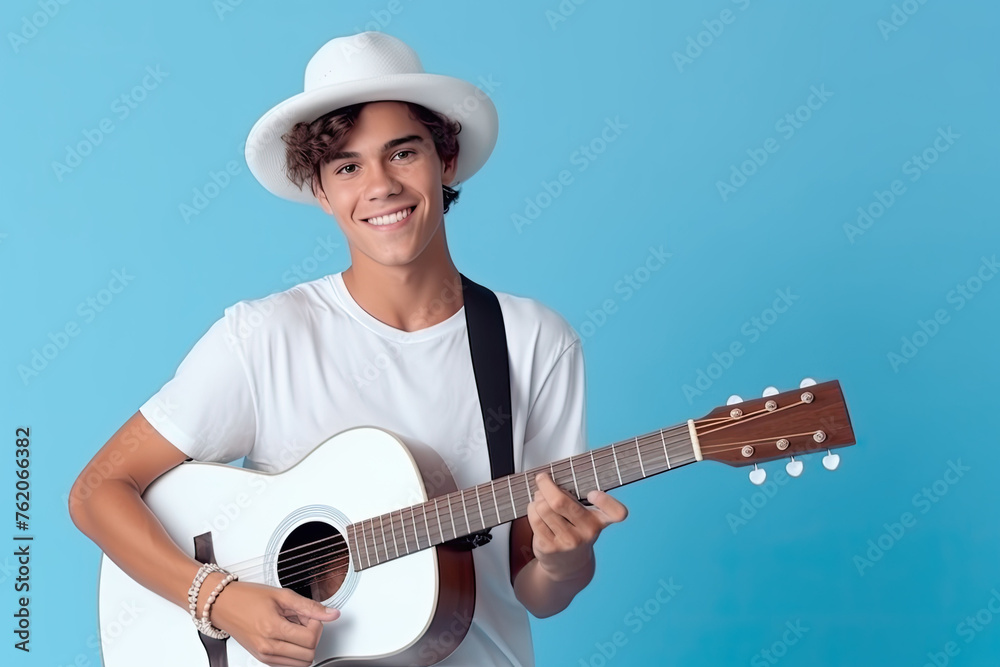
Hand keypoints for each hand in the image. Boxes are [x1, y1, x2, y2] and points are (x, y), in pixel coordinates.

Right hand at [205, 577, 339, 666]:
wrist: (223, 605)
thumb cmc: (247, 597)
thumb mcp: (282, 595)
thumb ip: (309, 606)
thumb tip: (332, 613)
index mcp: (273, 629)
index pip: (311, 639)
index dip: (317, 625)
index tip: (310, 615)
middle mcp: (268, 647)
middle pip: (309, 654)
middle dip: (312, 636)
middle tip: (303, 621)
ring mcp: (265, 656)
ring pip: (302, 663)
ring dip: (304, 645)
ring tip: (294, 627)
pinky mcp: (263, 659)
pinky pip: (289, 664)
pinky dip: (295, 651)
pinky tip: (287, 635)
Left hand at [525, 472, 627, 581]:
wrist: (568, 565)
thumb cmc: (576, 531)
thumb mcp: (585, 518)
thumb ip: (574, 499)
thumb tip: (548, 483)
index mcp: (599, 521)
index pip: (616, 513)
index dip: (605, 501)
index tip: (593, 494)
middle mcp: (586, 533)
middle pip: (559, 501)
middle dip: (545, 485)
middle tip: (542, 479)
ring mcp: (568, 542)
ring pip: (543, 508)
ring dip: (537, 498)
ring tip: (539, 499)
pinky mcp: (550, 548)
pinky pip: (535, 519)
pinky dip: (532, 509)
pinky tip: (535, 510)